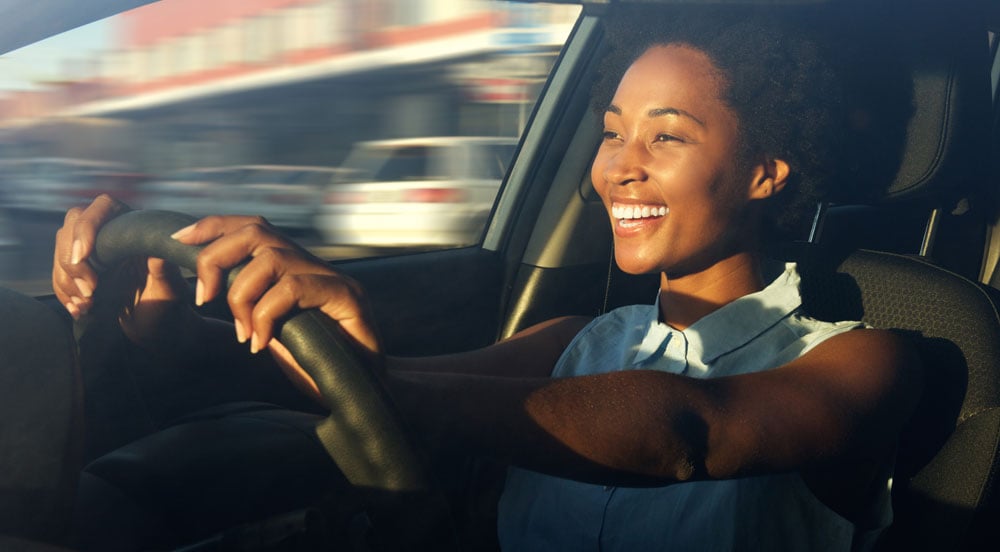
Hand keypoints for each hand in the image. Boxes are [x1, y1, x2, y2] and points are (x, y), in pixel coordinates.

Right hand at [52, 194, 189, 343]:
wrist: (155, 326)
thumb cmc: (167, 305)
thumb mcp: (169, 290)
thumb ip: (164, 271)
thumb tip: (157, 252)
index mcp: (134, 227)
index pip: (104, 207)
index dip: (87, 226)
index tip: (83, 256)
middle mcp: (110, 233)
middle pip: (71, 228)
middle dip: (73, 262)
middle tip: (89, 291)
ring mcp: (92, 252)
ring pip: (61, 252)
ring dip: (66, 281)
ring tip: (87, 305)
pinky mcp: (80, 271)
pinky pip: (58, 274)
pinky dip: (63, 294)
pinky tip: (78, 310)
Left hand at [171, 214, 382, 368]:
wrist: (365, 390)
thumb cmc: (318, 365)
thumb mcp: (270, 332)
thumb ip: (249, 308)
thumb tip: (206, 289)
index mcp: (295, 268)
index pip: (253, 227)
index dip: (214, 227)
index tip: (180, 240)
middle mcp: (315, 265)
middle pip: (256, 230)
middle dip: (216, 257)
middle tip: (203, 297)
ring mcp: (334, 278)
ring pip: (270, 258)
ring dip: (241, 295)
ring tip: (241, 332)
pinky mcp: (347, 297)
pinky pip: (292, 288)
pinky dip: (265, 315)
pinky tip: (261, 343)